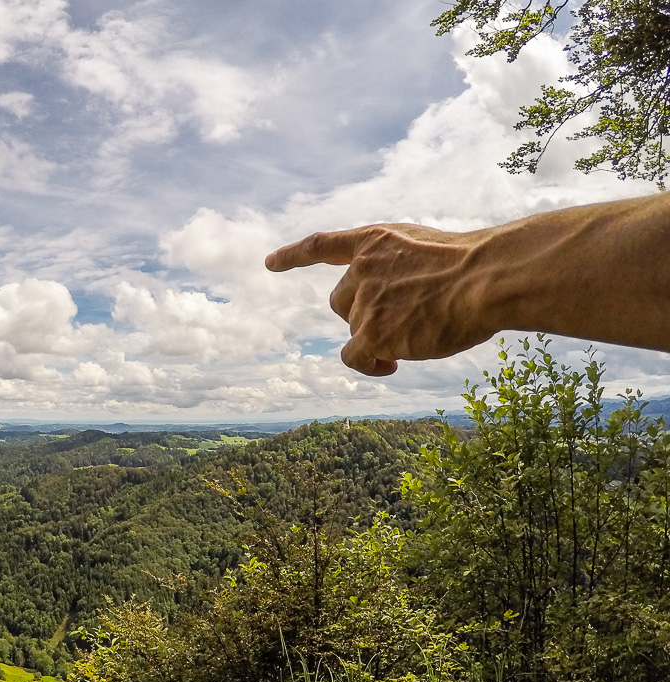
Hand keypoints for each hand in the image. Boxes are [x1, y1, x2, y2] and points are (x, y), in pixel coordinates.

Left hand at [265, 223, 496, 375]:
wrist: (485, 279)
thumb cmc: (476, 265)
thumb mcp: (429, 249)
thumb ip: (400, 268)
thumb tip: (396, 308)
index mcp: (376, 241)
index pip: (324, 245)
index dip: (295, 255)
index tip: (270, 262)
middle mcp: (361, 269)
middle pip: (341, 302)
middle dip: (362, 315)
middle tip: (400, 322)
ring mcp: (364, 301)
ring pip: (355, 330)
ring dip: (379, 339)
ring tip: (418, 335)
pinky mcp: (371, 332)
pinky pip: (354, 357)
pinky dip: (369, 365)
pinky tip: (390, 366)